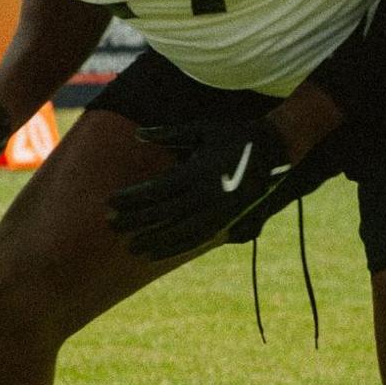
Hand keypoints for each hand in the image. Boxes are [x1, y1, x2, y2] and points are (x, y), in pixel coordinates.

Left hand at [107, 117, 305, 259]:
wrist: (276, 148)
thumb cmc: (234, 134)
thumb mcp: (201, 129)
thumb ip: (169, 134)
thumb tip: (138, 134)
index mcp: (199, 171)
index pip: (157, 190)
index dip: (132, 198)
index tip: (109, 203)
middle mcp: (208, 195)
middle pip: (164, 213)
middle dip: (136, 221)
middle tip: (110, 225)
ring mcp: (219, 211)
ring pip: (180, 232)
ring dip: (153, 241)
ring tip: (130, 248)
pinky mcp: (228, 221)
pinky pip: (197, 239)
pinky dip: (175, 248)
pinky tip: (156, 254)